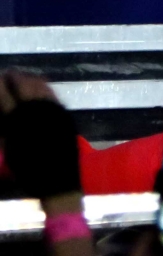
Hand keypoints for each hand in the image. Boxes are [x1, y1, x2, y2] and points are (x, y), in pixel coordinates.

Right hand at [0, 70, 81, 203]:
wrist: (58, 181)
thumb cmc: (28, 172)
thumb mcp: (9, 152)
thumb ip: (3, 129)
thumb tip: (2, 110)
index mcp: (17, 120)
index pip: (3, 93)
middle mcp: (35, 109)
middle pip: (21, 82)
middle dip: (11, 77)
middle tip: (5, 75)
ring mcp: (51, 108)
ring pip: (37, 83)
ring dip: (25, 78)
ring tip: (18, 77)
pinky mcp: (63, 111)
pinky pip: (51, 91)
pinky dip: (41, 84)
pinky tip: (36, 83)